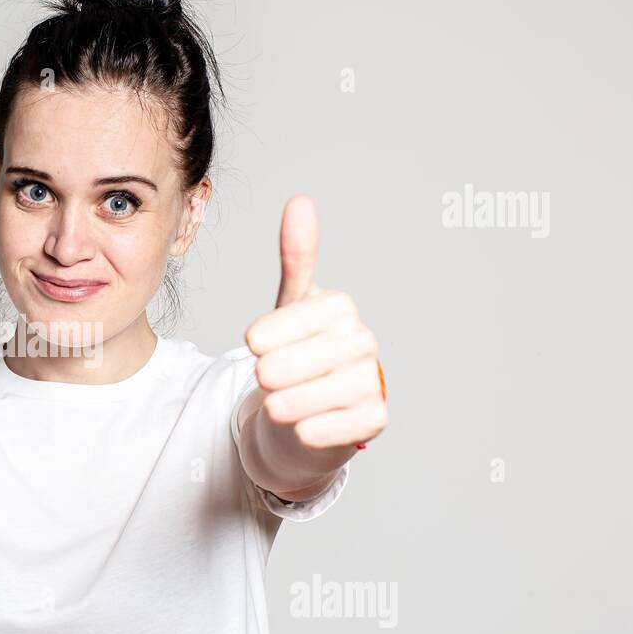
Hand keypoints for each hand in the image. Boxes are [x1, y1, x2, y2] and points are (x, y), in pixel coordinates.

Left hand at [244, 195, 386, 459]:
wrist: (313, 409)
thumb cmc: (299, 353)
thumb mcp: (291, 304)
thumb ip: (295, 256)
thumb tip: (301, 201)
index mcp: (340, 307)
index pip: (271, 331)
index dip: (258, 343)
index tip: (259, 346)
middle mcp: (363, 340)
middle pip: (279, 369)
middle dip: (266, 379)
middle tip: (273, 379)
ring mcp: (371, 381)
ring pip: (297, 400)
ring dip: (279, 406)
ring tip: (282, 403)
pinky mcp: (374, 421)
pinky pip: (324, 430)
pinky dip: (305, 431)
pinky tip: (304, 426)